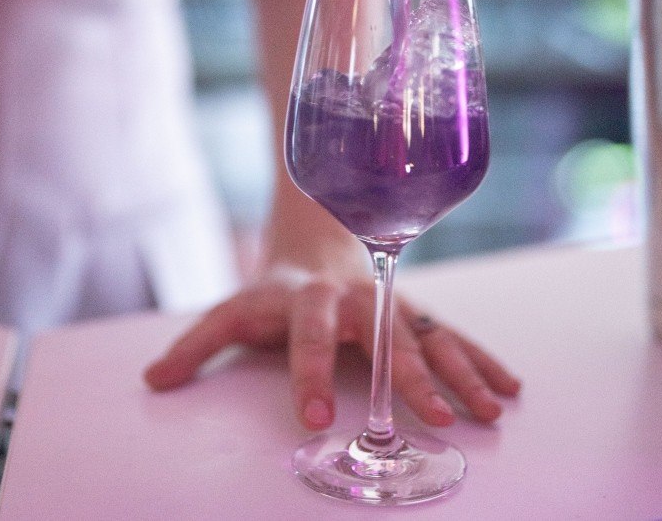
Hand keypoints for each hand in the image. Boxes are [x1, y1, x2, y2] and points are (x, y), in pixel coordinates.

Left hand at [144, 267, 520, 429]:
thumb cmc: (273, 289)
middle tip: (435, 418)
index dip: (310, 375)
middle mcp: (357, 299)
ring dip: (461, 371)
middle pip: (384, 336)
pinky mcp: (415, 309)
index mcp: (307, 300)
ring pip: (430, 335)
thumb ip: (196, 344)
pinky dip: (481, 358)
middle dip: (409, 377)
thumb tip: (153, 383)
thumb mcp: (231, 309)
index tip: (315, 420)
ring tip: (488, 408)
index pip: (307, 338)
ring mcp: (391, 302)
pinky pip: (453, 333)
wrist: (317, 240)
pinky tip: (508, 387)